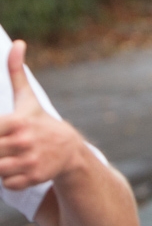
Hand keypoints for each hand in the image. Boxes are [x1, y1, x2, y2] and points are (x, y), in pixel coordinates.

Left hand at [0, 41, 86, 190]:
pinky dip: (7, 179)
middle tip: (4, 143)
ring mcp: (29, 161)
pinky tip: (15, 169)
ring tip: (8, 155)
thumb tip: (17, 42)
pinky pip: (6, 183)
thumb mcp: (27, 99)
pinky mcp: (33, 178)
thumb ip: (16, 72)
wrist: (70, 149)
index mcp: (17, 122)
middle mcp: (23, 142)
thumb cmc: (40, 121)